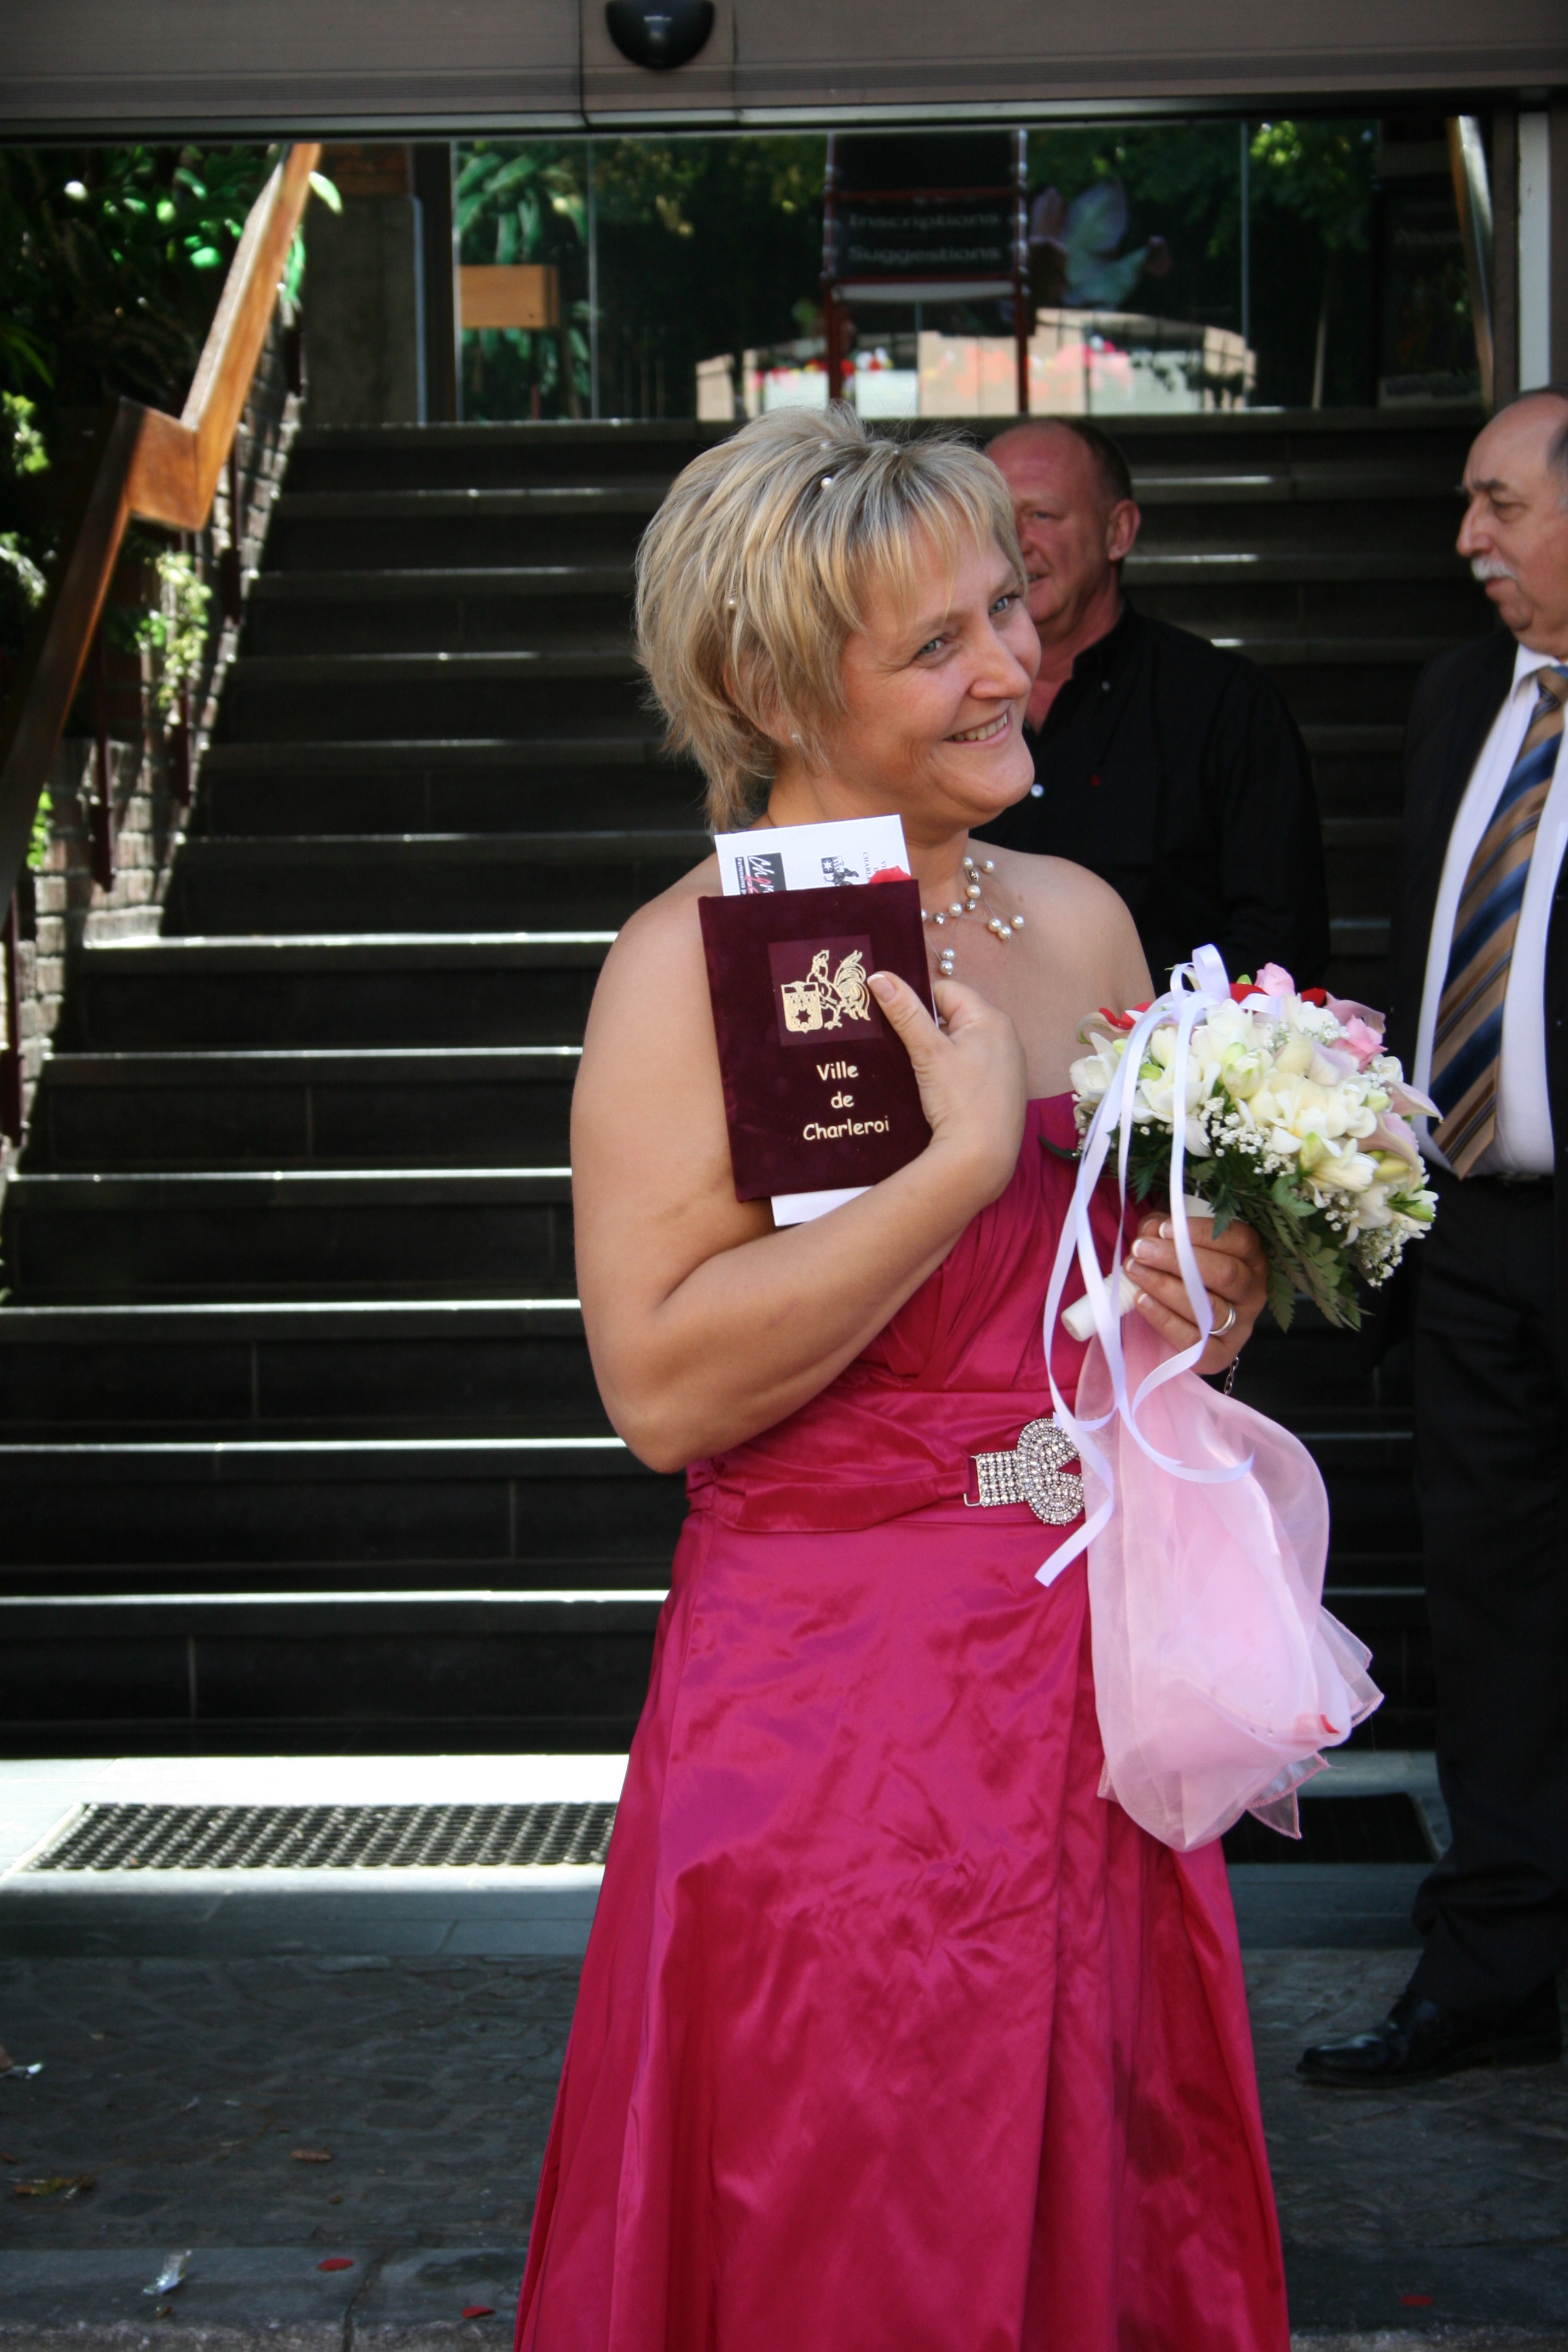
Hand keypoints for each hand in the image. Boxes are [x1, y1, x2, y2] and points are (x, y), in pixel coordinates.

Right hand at [868, 969, 1026, 1204]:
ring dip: (937, 1052)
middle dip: (926, 1029)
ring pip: (961, 1045)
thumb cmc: (960, 1099)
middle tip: (901, 1045)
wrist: (982, 1156)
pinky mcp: (1001, 1090)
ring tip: (916, 1069)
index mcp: (991, 1019)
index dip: (918, 1002)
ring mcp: (1006, 1066)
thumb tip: (879, 976)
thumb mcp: (928, 1051)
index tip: (896, 1019)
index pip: (946, 991)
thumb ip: (905, 1012)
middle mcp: (1005, 1037)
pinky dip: (952, 1073)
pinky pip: (970, 1068)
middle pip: (954, 1018)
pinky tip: (937, 1090)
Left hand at [1124, 1209, 1266, 1374]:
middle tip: (1140, 1249)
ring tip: (1134, 1271)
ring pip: (1209, 1308)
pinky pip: (1194, 1340)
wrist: (1180, 1319)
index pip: (1239, 1240)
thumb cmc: (1182, 1271)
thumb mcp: (1175, 1243)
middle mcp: (1253, 1293)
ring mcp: (1240, 1327)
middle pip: (1225, 1273)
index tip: (1162, 1228)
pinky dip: (1165, 1319)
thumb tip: (1150, 1231)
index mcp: (1252, 1259)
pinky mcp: (1220, 1355)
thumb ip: (1164, 1232)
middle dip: (1177, 1259)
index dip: (1200, 1233)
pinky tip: (1142, 1301)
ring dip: (1165, 1287)